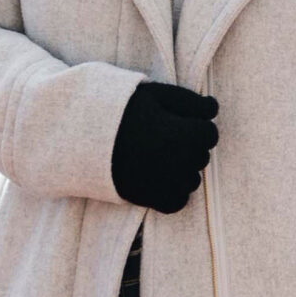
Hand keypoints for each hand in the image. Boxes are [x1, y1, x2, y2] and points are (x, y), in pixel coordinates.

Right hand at [110, 81, 218, 213]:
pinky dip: (173, 192)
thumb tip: (214, 108)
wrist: (81, 136)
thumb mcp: (155, 94)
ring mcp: (166, 184)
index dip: (196, 125)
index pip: (210, 134)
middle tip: (161, 136)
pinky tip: (157, 176)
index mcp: (184, 136)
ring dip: (182, 169)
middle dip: (188, 146)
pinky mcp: (151, 200)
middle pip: (201, 157)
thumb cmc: (120, 110)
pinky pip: (178, 202)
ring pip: (191, 180)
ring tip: (156, 155)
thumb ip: (190, 101)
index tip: (176, 121)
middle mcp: (179, 164)